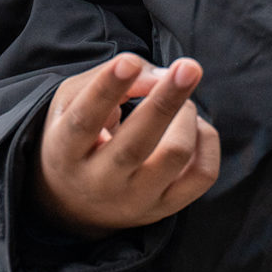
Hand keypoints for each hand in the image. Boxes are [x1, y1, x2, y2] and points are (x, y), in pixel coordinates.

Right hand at [34, 54, 219, 237]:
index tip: (128, 62)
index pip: (85, 121)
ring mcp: (135, 201)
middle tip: (188, 67)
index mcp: (65, 153)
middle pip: (137, 144)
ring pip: (175, 155)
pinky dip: (206, 140)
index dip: (107, 89)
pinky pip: (203, 174)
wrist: (75, 204)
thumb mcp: (72, 102)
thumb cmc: (76, 139)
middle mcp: (99, 183)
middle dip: (165, 101)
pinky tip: (193, 127)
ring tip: (181, 102)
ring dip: (186, 115)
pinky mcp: (165, 208)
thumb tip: (159, 77)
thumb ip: (107, 77)